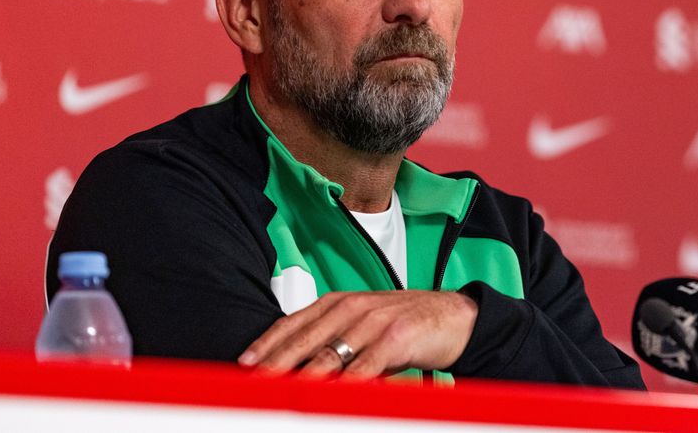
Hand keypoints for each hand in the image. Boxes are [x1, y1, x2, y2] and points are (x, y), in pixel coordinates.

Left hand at [238, 289, 477, 378]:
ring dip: (305, 378)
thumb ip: (330, 338)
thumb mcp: (361, 323)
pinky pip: (366, 366)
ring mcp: (374, 321)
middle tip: (256, 385)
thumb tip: (293, 365)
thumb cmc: (403, 323)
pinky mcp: (396, 337)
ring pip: (330, 354)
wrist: (452, 315)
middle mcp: (351, 307)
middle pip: (305, 340)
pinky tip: (335, 395)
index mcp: (338, 302)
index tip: (244, 365)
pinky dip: (348, 383)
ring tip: (284, 395)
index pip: (293, 322)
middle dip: (276, 365)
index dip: (267, 344)